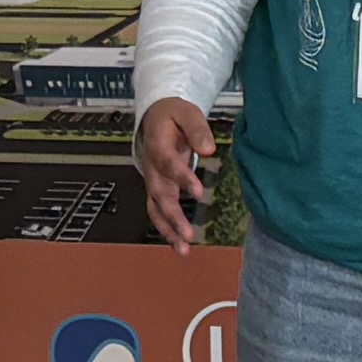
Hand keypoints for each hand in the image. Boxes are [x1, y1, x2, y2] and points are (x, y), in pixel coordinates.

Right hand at [133, 94, 214, 249]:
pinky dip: (167, 229)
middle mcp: (152, 167)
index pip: (168, 164)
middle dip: (173, 216)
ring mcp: (152, 180)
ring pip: (156, 207)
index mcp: (158, 145)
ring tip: (183, 248)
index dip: (182, 178)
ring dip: (168, 229)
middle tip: (189, 234)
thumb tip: (209, 148)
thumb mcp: (186, 113)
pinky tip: (179, 245)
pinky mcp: (157, 188)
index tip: (199, 192)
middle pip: (159, 194)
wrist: (155, 116)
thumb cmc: (173, 115)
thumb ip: (197, 129)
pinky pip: (158, 211)